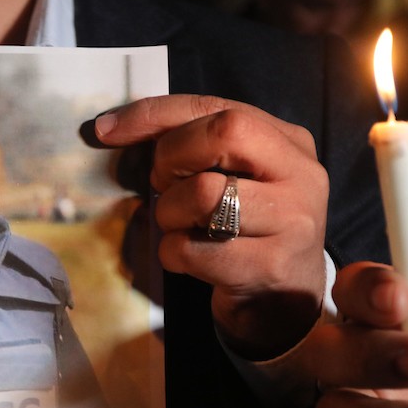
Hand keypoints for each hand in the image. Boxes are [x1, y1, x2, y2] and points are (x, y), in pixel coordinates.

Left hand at [93, 95, 328, 359]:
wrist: (283, 300)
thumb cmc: (244, 230)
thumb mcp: (231, 177)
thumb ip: (193, 145)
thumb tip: (112, 127)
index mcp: (288, 142)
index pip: (218, 108)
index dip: (156, 114)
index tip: (107, 129)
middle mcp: (301, 175)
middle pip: (223, 134)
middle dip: (172, 159)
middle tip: (163, 186)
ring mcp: (292, 221)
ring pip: (203, 194)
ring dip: (169, 213)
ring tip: (180, 226)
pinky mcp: (268, 266)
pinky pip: (192, 249)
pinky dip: (172, 253)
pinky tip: (187, 258)